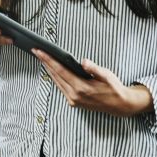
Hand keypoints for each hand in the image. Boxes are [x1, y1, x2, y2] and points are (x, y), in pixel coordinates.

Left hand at [33, 50, 153, 116]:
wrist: (120, 106)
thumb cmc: (114, 88)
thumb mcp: (108, 76)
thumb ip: (95, 69)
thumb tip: (83, 61)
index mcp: (82, 88)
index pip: (61, 71)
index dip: (49, 60)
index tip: (39, 51)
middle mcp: (75, 96)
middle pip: (55, 76)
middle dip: (45, 62)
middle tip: (36, 51)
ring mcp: (73, 100)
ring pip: (57, 82)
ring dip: (49, 69)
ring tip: (42, 57)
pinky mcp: (74, 102)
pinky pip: (61, 87)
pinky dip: (56, 77)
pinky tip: (52, 69)